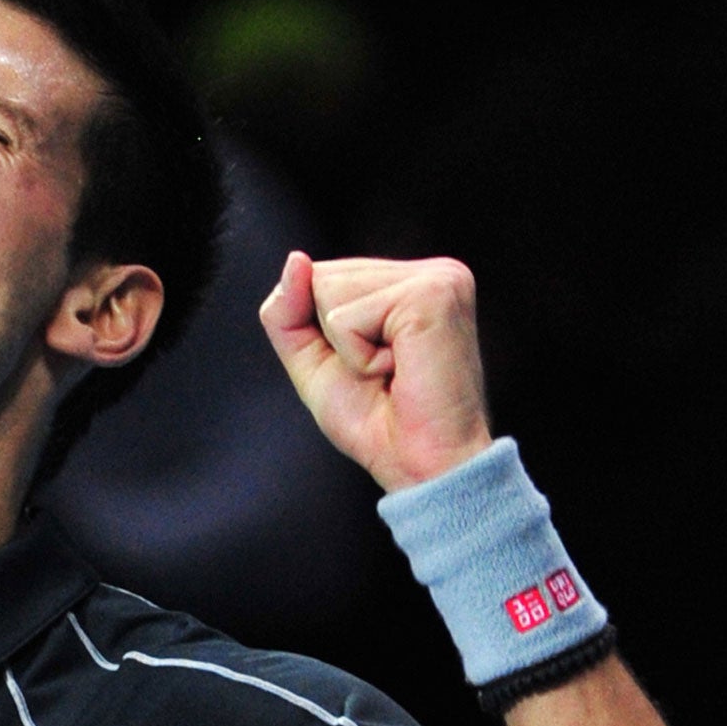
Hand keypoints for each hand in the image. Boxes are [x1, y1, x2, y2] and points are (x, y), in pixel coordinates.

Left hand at [258, 252, 492, 490]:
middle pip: (321, 278)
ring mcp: (437, 278)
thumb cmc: (377, 421)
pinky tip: (399, 370)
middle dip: (333, 338)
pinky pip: (345, 319)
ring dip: (347, 349)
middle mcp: (430, 271)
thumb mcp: (314, 360)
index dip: (322, 332)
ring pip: (328, 291)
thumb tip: (295, 260)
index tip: (369, 365)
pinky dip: (358, 357)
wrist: (421, 465)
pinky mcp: (431, 295)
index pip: (322, 276)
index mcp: (408, 281)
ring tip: (392, 371)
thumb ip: (290, 312)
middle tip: (382, 372)